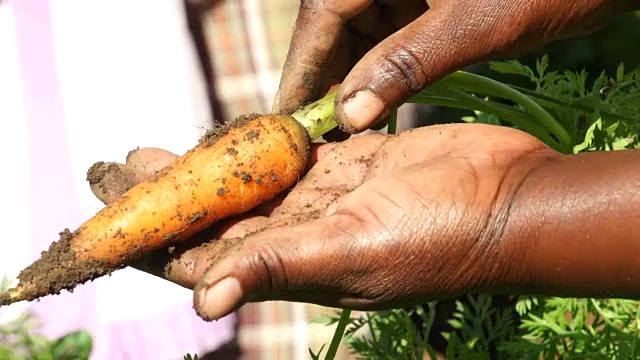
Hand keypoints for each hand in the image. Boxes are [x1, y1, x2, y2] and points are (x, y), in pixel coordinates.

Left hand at [91, 123, 559, 320]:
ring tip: (149, 151)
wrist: (505, 200)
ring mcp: (323, 197)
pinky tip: (225, 133)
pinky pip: (287, 155)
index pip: (200, 257)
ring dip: (199, 168)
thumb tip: (202, 304)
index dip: (148, 238)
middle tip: (112, 169)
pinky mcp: (347, 164)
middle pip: (212, 217)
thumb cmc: (439, 236)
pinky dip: (253, 144)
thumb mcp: (353, 252)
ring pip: (244, 183)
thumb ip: (278, 267)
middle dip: (162, 196)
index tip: (101, 215)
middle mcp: (300, 234)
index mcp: (292, 263)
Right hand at [273, 0, 637, 132]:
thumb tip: (351, 116)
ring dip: (351, 78)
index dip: (302, 69)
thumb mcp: (473, 26)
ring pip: (357, 32)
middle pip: (333, 25)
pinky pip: (385, 32)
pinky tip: (374, 102)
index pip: (322, 13)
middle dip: (326, 79)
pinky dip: (379, 68)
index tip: (284, 118)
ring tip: (341, 128)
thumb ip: (405, 66)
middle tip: (312, 135)